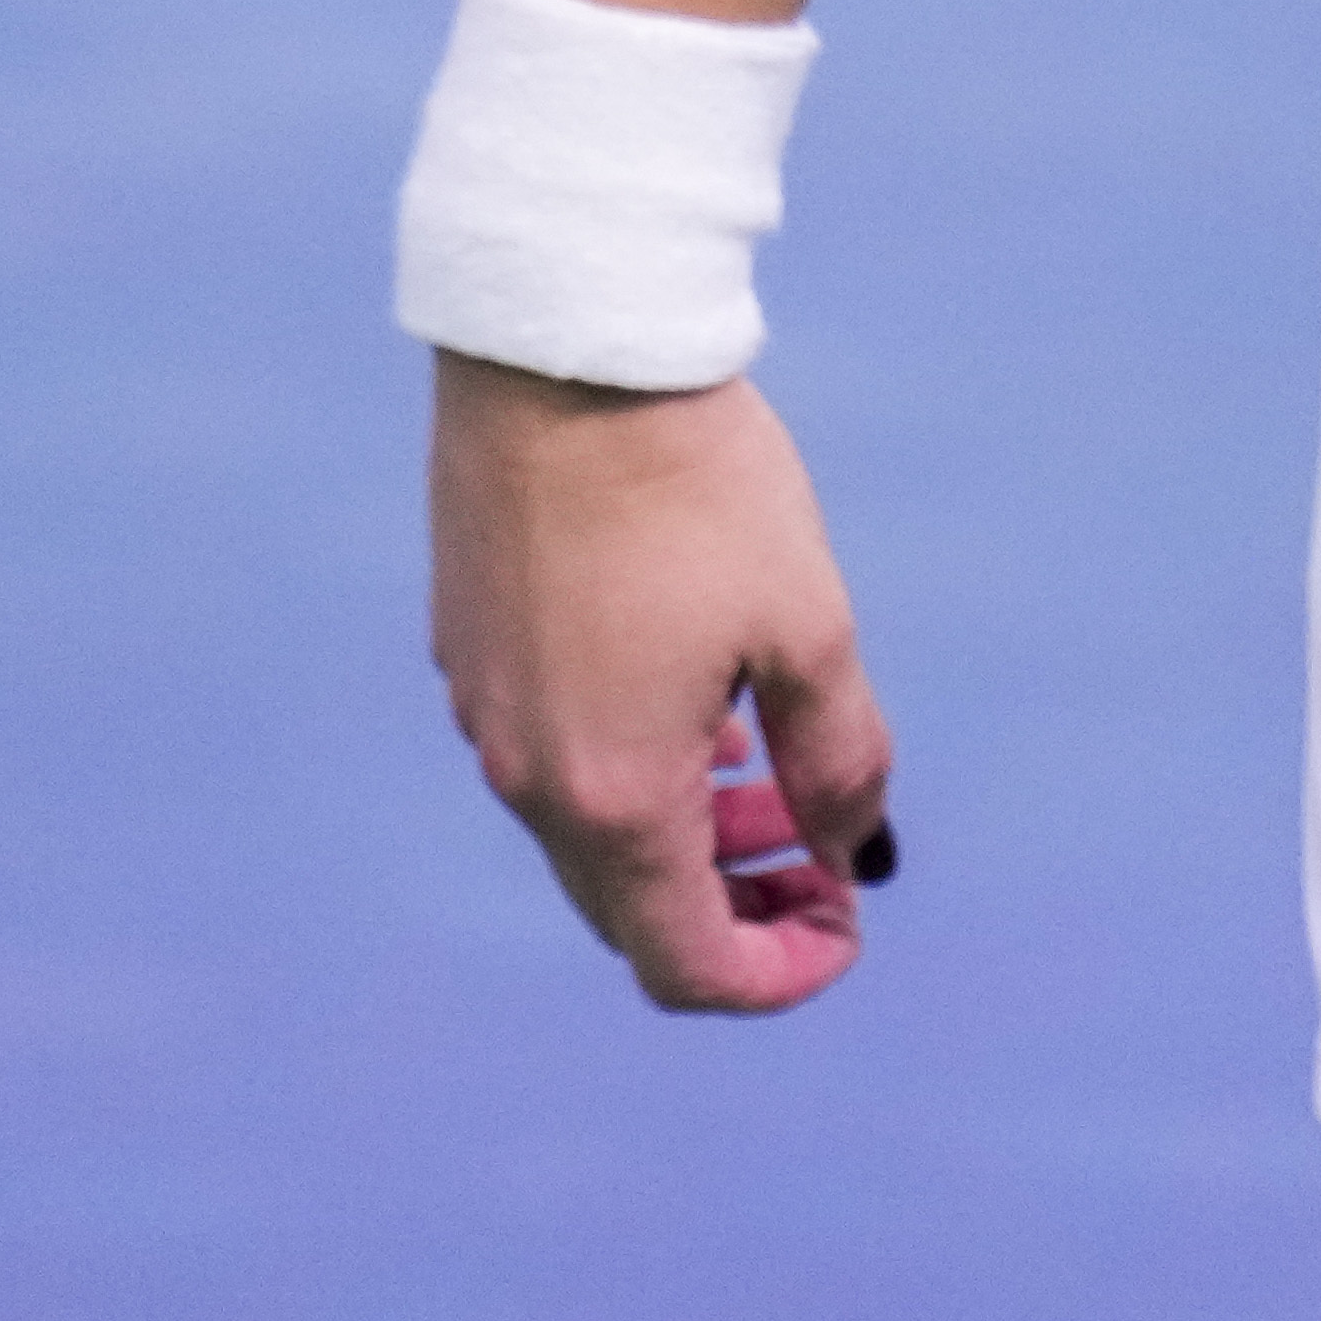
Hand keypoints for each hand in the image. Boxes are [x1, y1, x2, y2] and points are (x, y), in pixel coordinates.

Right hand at [431, 352, 900, 1013]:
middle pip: (632, 911)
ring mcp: (485, 712)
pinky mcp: (468, 648)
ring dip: (688, 831)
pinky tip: (699, 695)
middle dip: (738, 905)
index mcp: (613, 794)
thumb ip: (840, 762)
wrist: (565, 347)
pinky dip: (633, 766)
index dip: (781, 973)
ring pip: (590, 832)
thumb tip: (853, 853)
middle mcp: (529, 776)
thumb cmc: (699, 484)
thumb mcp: (810, 626)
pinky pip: (554, 755)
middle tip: (822, 854)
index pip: (688, 964)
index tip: (848, 919)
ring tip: (774, 768)